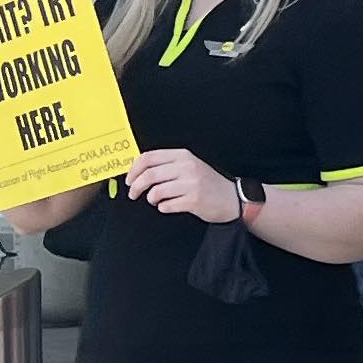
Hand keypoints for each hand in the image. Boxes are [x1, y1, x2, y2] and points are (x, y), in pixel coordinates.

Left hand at [119, 148, 242, 221]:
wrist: (232, 198)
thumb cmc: (209, 183)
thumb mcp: (190, 165)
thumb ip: (168, 165)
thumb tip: (139, 171)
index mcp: (183, 155)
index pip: (148, 157)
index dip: (134, 170)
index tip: (130, 179)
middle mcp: (186, 167)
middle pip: (149, 175)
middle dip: (136, 187)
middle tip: (133, 194)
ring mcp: (191, 183)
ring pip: (155, 191)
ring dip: (151, 199)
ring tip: (157, 200)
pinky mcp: (194, 200)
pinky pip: (166, 205)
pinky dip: (163, 208)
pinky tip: (170, 206)